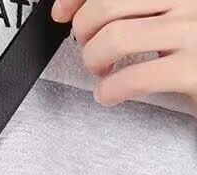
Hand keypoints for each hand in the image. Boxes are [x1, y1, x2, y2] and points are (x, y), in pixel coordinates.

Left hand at [51, 0, 196, 105]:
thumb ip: (133, 7)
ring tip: (102, 71)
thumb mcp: (169, 16)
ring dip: (94, 60)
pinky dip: (110, 90)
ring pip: (115, 37)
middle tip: (91, 50)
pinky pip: (134, 76)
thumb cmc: (196, 50)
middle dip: (84, 32)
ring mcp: (193, 32)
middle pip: (107, 4)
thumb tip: (75, 8)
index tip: (63, 12)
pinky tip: (110, 94)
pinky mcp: (193, 70)